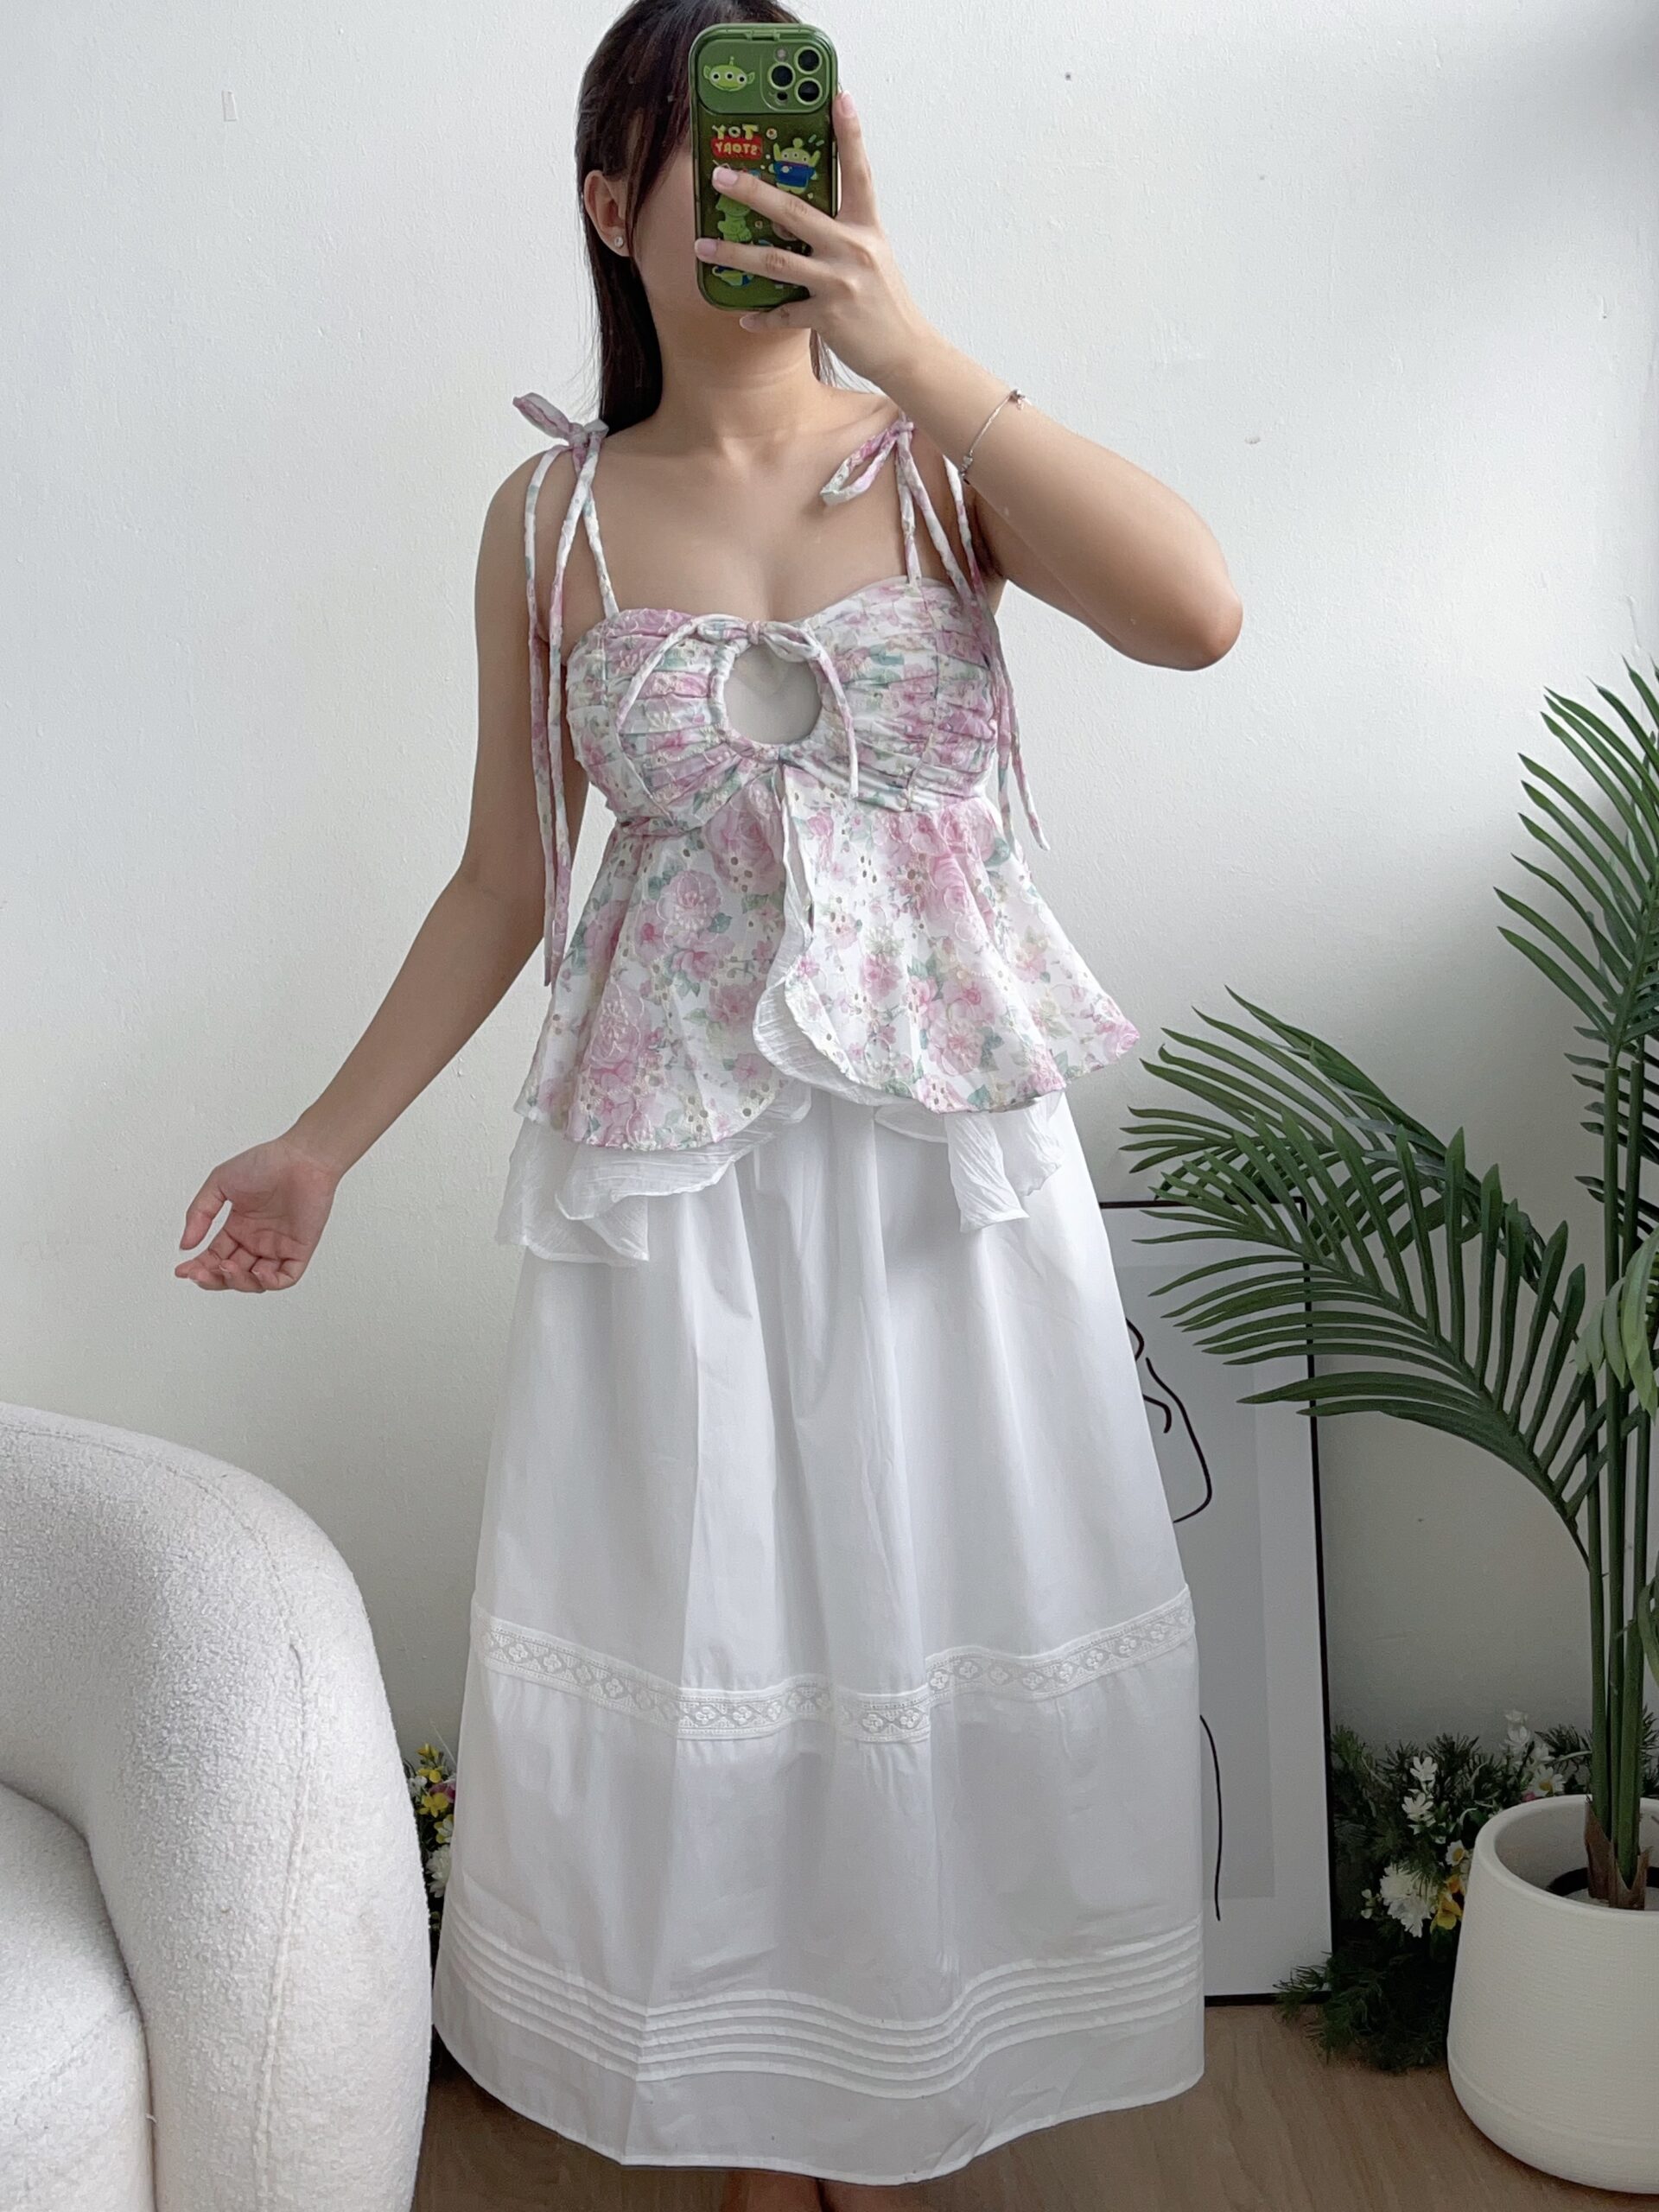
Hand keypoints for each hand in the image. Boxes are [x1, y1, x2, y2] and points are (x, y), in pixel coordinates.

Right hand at [175, 1133, 341, 1291]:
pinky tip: (257, 1272)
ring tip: (226, 1267)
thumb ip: (200, 1213)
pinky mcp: (299, 1249)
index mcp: (239, 1228)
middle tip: (199, 1274)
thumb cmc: (266, 1163)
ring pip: (255, 1282)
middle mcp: (257, 1241)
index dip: (198, 1267)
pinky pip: (285, 1278)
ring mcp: (278, 1247)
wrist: (301, 1156)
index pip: (214, 1257)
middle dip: (212, 1279)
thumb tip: (185, 1245)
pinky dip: (270, 1283)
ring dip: (237, 1282)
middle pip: (231, 1274)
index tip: (181, 1271)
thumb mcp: (220, 1183)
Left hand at [694, 89, 935, 387]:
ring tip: (703, 246)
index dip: (850, 133)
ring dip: (735, 255)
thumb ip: (843, 233)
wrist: (905, 351)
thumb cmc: (885, 303)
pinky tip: (744, 316)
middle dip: (753, 192)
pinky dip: (762, 316)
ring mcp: (839, 284)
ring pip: (776, 262)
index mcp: (866, 228)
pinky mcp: (828, 317)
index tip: (838, 97)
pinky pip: (783, 314)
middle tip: (720, 177)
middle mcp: (852, 250)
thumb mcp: (873, 256)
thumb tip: (799, 218)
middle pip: (794, 212)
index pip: (859, 172)